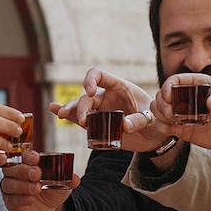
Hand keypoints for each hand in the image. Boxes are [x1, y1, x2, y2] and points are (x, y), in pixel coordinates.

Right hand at [0, 150, 79, 210]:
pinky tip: (31, 199)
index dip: (28, 156)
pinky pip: (12, 199)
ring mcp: (11, 188)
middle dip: (24, 170)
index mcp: (27, 163)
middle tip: (37, 174)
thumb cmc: (52, 189)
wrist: (50, 209)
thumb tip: (75, 178)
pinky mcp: (11, 202)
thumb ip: (67, 179)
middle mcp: (15, 174)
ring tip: (36, 188)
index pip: (23, 156)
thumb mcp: (63, 183)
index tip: (36, 158)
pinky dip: (21, 199)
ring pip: (9, 184)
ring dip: (23, 185)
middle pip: (12, 169)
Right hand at [47, 67, 165, 152]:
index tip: (89, 91)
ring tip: (61, 114)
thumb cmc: (156, 121)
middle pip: (86, 96)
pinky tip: (53, 109)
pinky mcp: (96, 124)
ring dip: (70, 110)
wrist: (155, 136)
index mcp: (118, 87)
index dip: (90, 80)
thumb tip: (124, 127)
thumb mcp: (152, 118)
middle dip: (81, 106)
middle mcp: (106, 96)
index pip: (98, 75)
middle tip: (83, 121)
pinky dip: (68, 115)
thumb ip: (138, 120)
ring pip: (80, 107)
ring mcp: (100, 110)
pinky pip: (79, 118)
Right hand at [152, 73, 210, 156]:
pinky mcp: (184, 129)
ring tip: (170, 121)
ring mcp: (185, 113)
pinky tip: (172, 130)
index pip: (176, 80)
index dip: (168, 86)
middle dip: (161, 103)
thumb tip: (210, 103)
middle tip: (169, 113)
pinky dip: (162, 127)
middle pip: (163, 95)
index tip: (168, 96)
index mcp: (199, 84)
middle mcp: (188, 97)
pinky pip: (165, 126)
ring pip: (160, 109)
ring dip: (159, 114)